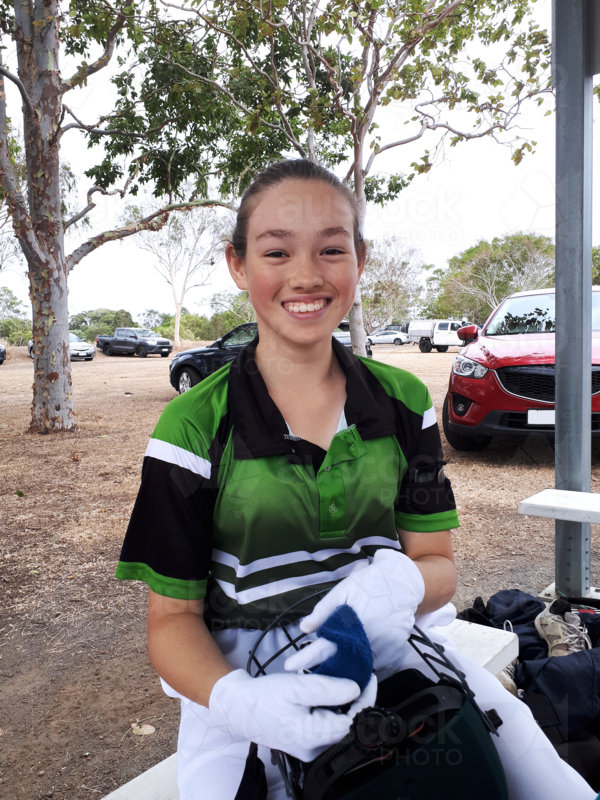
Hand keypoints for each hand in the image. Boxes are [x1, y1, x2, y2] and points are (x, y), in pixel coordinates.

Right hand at [209, 669, 377, 761]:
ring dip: (345, 703)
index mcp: (312, 738)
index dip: (365, 700)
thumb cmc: (264, 697)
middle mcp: (314, 748)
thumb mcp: (296, 687)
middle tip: (359, 675)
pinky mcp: (306, 741)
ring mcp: (310, 747)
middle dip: (356, 700)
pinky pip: (327, 725)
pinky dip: (333, 708)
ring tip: (345, 679)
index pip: (353, 722)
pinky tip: (329, 692)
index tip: (369, 678)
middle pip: (348, 725)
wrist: (239, 707)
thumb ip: (326, 689)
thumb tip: (356, 690)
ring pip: (338, 725)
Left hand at [293, 549, 424, 678]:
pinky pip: (379, 665)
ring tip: (342, 663)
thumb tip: (304, 628)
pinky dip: (369, 663)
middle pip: (343, 663)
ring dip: (350, 668)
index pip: (324, 646)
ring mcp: (383, 647)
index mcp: (350, 624)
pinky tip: (364, 654)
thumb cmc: (369, 583)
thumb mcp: (343, 591)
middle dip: (330, 668)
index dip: (306, 658)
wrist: (402, 582)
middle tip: (320, 668)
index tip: (290, 666)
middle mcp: (367, 639)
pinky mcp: (396, 651)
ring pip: (361, 667)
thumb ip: (323, 611)